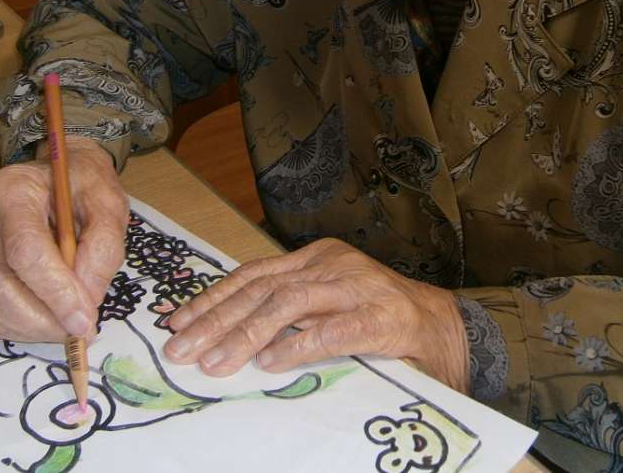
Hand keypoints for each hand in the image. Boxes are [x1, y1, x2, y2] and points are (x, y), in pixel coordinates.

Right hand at [0, 136, 126, 341]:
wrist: (63, 173)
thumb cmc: (86, 185)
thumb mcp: (109, 202)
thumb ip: (104, 246)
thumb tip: (88, 300)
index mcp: (13, 191)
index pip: (25, 250)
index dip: (55, 291)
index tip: (85, 321)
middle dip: (43, 318)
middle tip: (82, 329)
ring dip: (35, 327)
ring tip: (71, 320)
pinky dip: (26, 327)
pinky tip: (53, 314)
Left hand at [163, 238, 468, 391]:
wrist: (445, 329)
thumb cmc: (379, 320)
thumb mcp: (328, 303)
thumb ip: (288, 308)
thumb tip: (224, 331)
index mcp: (316, 258)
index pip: (252, 275)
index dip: (212, 298)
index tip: (177, 322)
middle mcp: (332, 265)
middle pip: (261, 289)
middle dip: (216, 321)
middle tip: (181, 349)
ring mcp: (358, 288)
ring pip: (290, 304)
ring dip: (247, 335)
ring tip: (217, 363)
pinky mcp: (381, 318)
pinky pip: (333, 330)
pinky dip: (298, 346)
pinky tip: (271, 364)